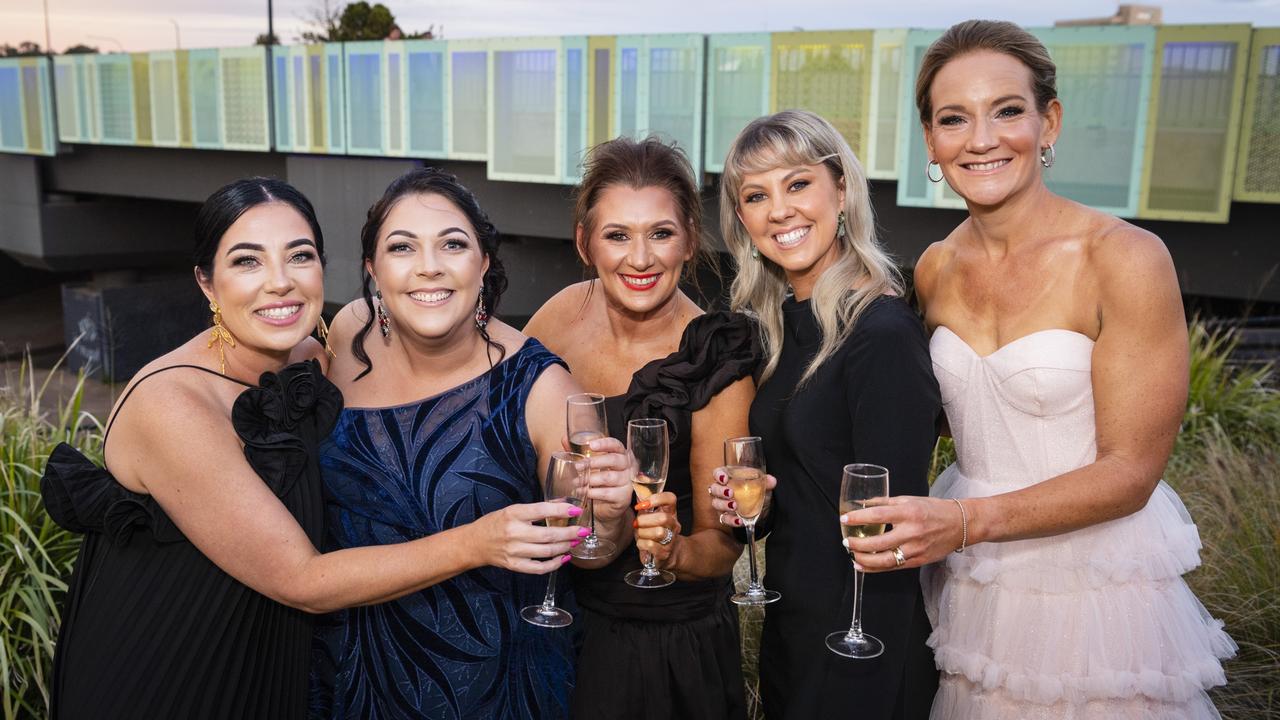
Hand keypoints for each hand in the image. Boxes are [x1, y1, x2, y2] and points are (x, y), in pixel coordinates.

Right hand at [471, 501, 588, 573]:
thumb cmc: (495, 523)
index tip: (577, 510)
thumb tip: (563, 505)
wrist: (475, 543)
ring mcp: (514, 551)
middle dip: (570, 533)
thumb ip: (537, 509)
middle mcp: (514, 533)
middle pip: (548, 535)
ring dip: (565, 547)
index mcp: (513, 514)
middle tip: (583, 531)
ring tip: (575, 542)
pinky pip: (539, 568)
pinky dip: (554, 564)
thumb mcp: (513, 510)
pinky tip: (564, 558)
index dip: (561, 510)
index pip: (542, 510)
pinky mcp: (514, 565)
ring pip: (546, 552)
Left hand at [576, 435, 635, 522]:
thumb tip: (565, 439)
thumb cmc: (599, 481)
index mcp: (621, 455)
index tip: (591, 445)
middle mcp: (628, 467)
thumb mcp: (590, 465)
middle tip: (577, 467)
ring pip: (609, 477)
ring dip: (590, 479)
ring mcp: (627, 482)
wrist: (607, 507)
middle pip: (614, 460)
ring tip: (576, 482)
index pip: (616, 445)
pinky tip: (583, 492)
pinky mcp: (623, 497)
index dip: (605, 444)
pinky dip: (593, 492)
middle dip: (594, 462)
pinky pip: (607, 493)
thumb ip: (580, 452)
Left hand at [634, 491, 680, 565]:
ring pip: (658, 532)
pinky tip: (642, 543)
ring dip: (643, 533)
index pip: (670, 499)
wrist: (667, 554)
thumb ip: (645, 506)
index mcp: (671, 513)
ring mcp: (671, 540)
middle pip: (663, 518)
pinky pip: (651, 545)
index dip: (656, 499)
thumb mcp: (650, 517)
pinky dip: (642, 543)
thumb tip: (637, 494)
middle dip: (644, 520)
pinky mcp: (665, 553)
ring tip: (640, 534)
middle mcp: (674, 526)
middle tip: (637, 523)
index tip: (642, 504)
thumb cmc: (654, 533)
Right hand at [709, 467, 776, 527]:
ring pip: (716, 503)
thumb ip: (765, 481)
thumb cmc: (752, 488)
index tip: (725, 478)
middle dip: (720, 491)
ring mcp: (720, 503)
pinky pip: (724, 519)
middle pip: (714, 489)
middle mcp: (720, 489)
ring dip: (724, 505)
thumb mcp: (759, 483)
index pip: (717, 473)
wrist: (755, 503)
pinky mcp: (724, 515)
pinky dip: (731, 520)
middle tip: (731, 493)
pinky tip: (739, 520)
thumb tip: (772, 481)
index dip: (719, 475)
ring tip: (735, 506)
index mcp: (726, 477)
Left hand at [840, 496, 965, 571]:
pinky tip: (862, 566)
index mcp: (908, 512)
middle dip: (857, 543)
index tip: (844, 519)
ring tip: (852, 555)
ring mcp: (915, 549)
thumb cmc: (933, 509)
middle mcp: (912, 532)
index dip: (858, 518)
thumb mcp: (909, 500)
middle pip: (878, 543)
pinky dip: (875, 568)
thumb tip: (861, 504)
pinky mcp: (918, 561)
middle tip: (845, 541)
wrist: (960, 524)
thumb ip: (884, 502)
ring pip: (884, 560)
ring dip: (864, 560)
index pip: (877, 515)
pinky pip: (893, 567)